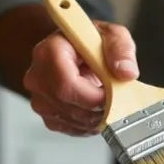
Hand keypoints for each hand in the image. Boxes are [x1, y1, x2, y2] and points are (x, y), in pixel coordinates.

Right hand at [23, 21, 138, 135]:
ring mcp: (40, 99)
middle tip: (117, 97)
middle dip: (99, 107)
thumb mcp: (111, 35)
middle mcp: (38, 77)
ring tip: (108, 99)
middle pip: (70, 105)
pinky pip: (72, 128)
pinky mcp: (47, 116)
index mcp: (49, 51)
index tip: (112, 93)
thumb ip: (121, 49)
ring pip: (73, 120)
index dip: (93, 95)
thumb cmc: (89, 41)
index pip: (67, 83)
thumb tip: (125, 71)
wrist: (77, 51)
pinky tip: (97, 107)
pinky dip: (90, 123)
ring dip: (96, 116)